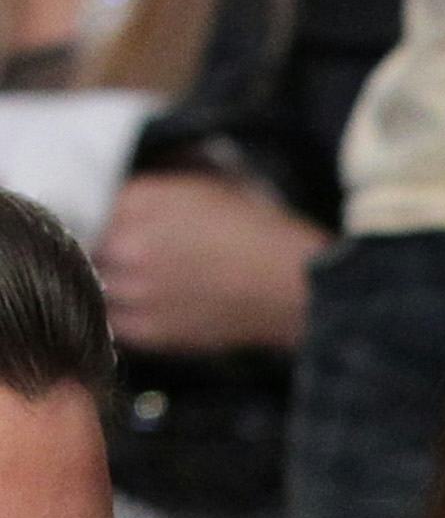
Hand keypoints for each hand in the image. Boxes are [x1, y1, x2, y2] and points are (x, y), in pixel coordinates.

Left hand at [97, 172, 329, 357]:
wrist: (293, 287)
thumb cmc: (255, 231)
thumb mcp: (197, 186)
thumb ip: (144, 189)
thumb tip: (110, 194)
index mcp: (135, 202)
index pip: (78, 205)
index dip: (85, 214)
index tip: (92, 218)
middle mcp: (127, 246)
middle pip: (78, 247)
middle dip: (90, 248)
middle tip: (109, 251)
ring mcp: (136, 292)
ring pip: (91, 285)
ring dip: (102, 282)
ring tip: (126, 279)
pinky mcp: (152, 331)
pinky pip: (113, 321)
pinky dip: (118, 313)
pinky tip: (138, 305)